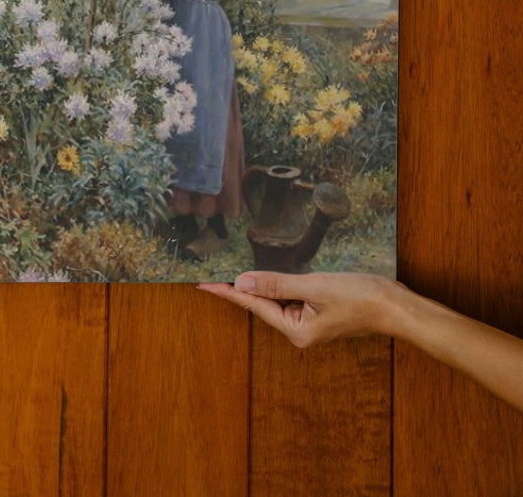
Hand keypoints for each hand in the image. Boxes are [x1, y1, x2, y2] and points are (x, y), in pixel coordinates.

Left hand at [198, 271, 398, 346]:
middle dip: (242, 287)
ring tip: (238, 268)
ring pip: (278, 299)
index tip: (204, 285)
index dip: (228, 293)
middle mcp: (300, 331)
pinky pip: (292, 296)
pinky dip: (281, 284)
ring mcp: (310, 322)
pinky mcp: (320, 312)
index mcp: (296, 330)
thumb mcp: (315, 286)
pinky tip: (272, 272)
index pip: (254, 306)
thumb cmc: (361, 297)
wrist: (395, 306)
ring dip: (262, 284)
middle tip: (215, 271)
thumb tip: (243, 283)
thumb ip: (277, 284)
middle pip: (263, 304)